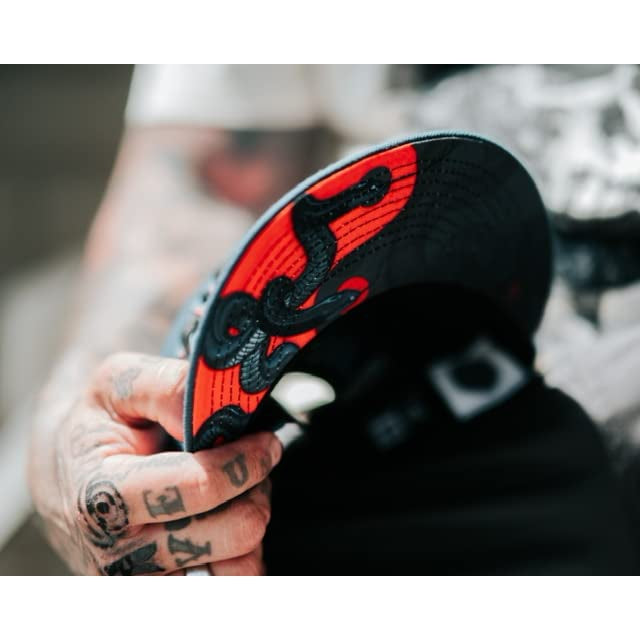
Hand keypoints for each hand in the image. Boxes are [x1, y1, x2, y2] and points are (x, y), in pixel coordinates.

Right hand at [28, 352, 280, 575]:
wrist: (67, 472)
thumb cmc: (99, 425)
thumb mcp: (119, 384)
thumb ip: (167, 387)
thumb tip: (217, 408)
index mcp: (104, 495)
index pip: (201, 487)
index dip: (246, 461)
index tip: (265, 442)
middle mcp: (119, 551)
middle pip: (236, 530)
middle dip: (254, 489)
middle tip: (247, 464)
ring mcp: (141, 580)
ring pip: (240, 566)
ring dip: (250, 521)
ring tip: (234, 492)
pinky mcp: (160, 592)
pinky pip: (228, 583)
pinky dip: (241, 552)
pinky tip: (226, 520)